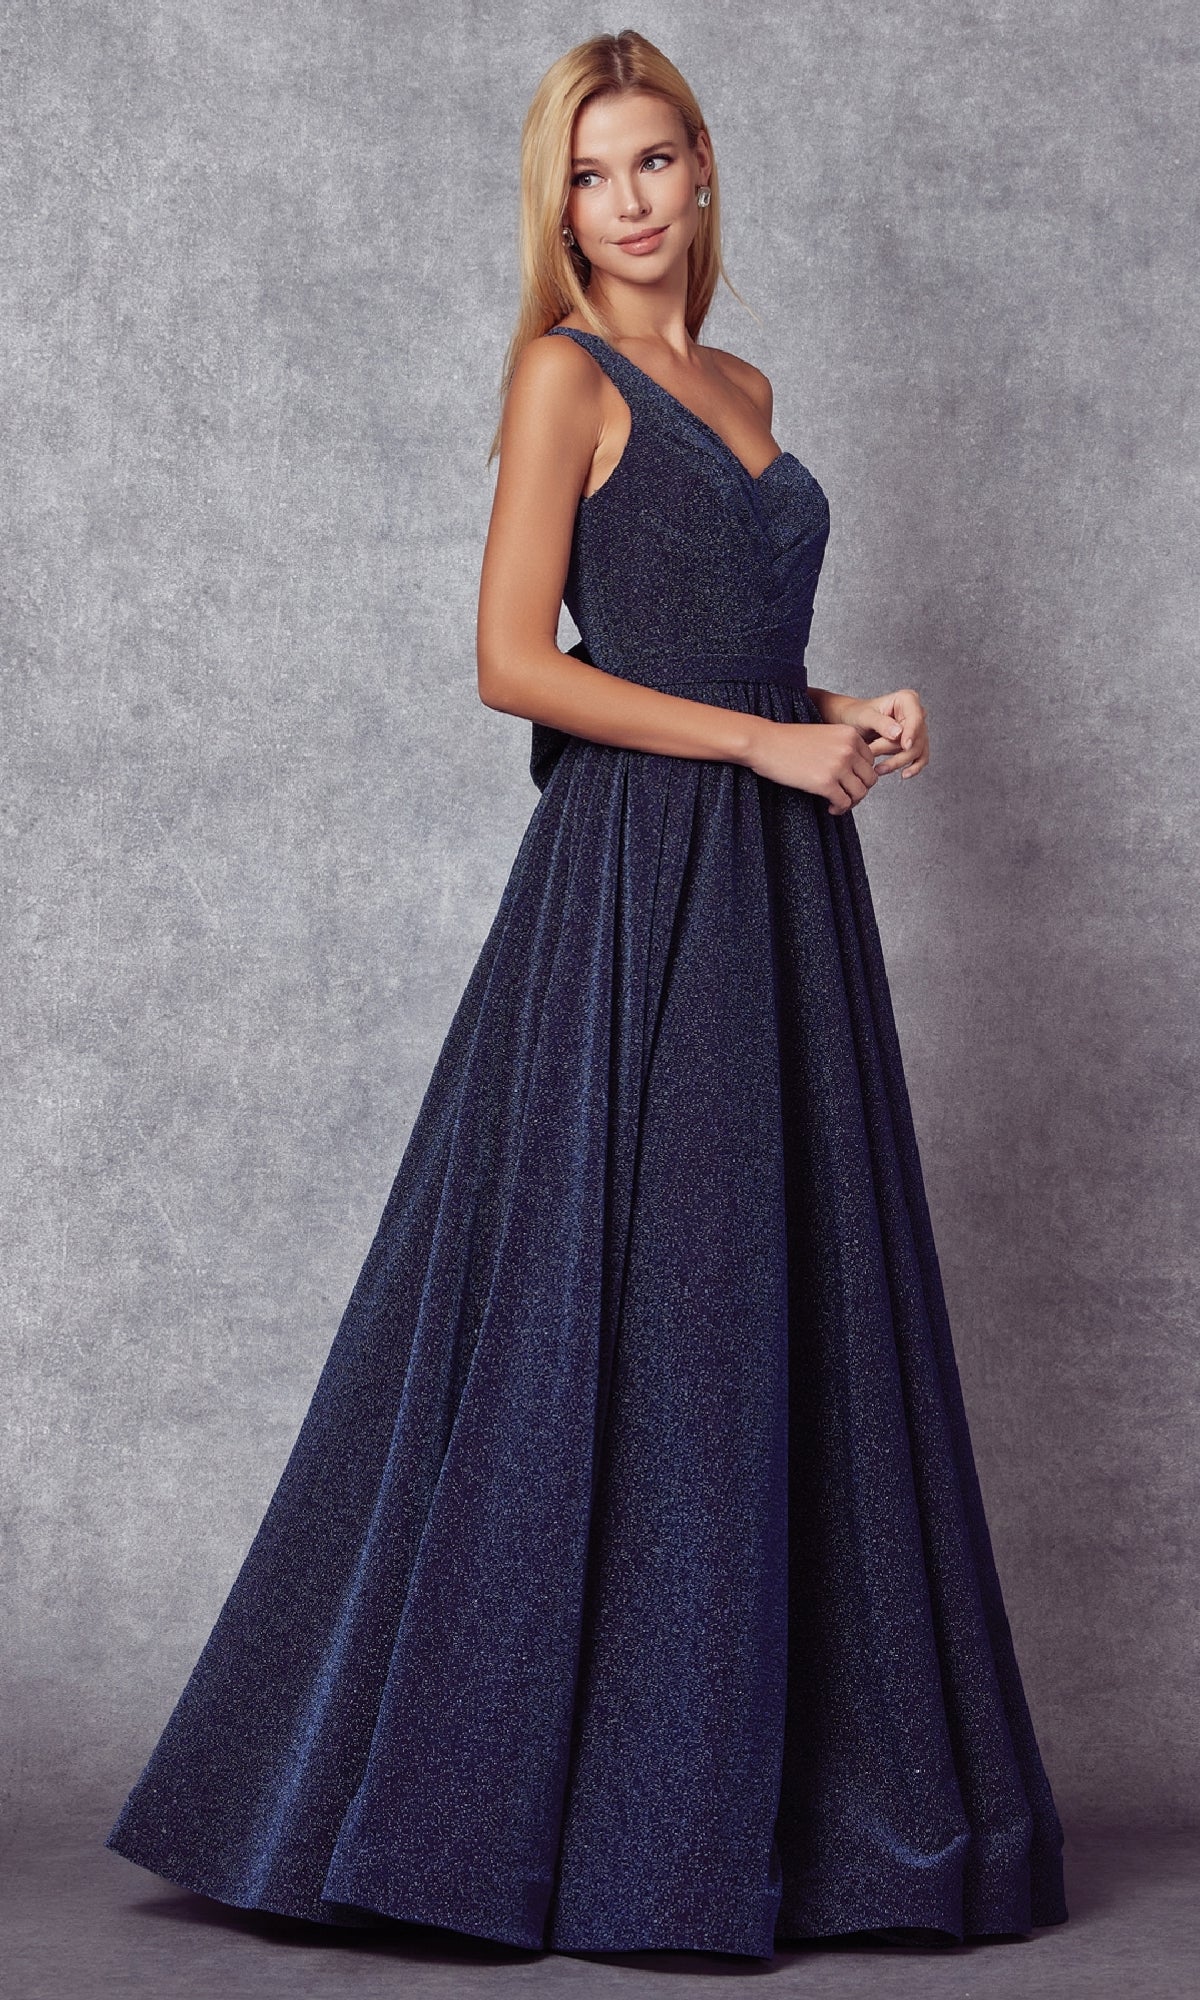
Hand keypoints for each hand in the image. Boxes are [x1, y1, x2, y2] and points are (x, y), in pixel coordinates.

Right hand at [747, 720, 880, 814]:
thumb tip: (856, 773)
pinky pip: (844, 803)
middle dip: (859, 790)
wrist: (765, 743)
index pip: (870, 761)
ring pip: (860, 793)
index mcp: (850, 734)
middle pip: (869, 778)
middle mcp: (848, 749)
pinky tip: (830, 808)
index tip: (848, 782)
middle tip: (846, 796)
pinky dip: (839, 809)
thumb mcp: (824, 735)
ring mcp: (838, 766)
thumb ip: (842, 748)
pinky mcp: (826, 783)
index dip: (861, 775)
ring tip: (837, 803)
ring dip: (851, 802)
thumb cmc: (789, 741)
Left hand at [841, 689, 928, 778]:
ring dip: (898, 762)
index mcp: (907, 700)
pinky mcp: (914, 745)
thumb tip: (899, 734)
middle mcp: (916, 714)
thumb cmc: (857, 714)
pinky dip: (913, 768)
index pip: (916, 718)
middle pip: (916, 737)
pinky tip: (904, 774)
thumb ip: (881, 723)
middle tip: (873, 754)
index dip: (912, 732)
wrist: (850, 722)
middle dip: (895, 750)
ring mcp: (916, 730)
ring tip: (879, 769)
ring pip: (916, 750)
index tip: (905, 745)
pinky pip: (919, 758)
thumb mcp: (865, 716)